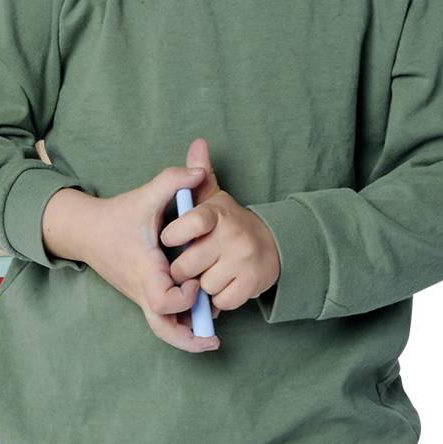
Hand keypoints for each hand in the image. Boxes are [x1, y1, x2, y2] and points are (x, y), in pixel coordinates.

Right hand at [46, 145, 223, 353]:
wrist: (85, 230)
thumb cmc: (117, 215)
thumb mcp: (145, 195)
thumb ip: (173, 180)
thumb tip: (200, 171)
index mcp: (144, 270)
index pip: (163, 301)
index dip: (184, 297)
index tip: (194, 280)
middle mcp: (142, 289)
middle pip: (162, 329)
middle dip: (189, 338)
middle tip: (213, 340)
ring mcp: (141, 296)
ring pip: (162, 328)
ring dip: (186, 336)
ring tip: (211, 338)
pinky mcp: (142, 295)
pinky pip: (161, 318)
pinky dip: (179, 324)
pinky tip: (199, 319)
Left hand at [158, 137, 280, 313]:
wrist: (272, 244)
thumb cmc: (230, 224)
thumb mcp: (215, 199)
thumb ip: (198, 176)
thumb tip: (197, 143)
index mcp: (218, 213)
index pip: (191, 222)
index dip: (174, 234)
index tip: (170, 238)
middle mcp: (233, 235)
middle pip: (187, 265)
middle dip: (184, 269)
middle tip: (191, 263)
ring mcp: (244, 260)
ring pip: (204, 285)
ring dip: (202, 285)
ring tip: (211, 272)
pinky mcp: (252, 283)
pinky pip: (222, 300)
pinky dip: (219, 299)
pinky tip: (223, 284)